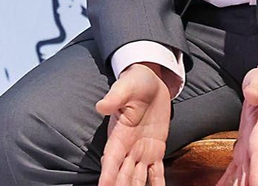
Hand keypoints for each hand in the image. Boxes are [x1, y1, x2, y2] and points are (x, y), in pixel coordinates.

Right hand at [95, 62, 172, 185]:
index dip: (108, 175)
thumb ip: (114, 98)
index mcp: (119, 134)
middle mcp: (128, 147)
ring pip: (137, 178)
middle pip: (123, 174)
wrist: (151, 82)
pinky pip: (156, 172)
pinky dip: (156, 184)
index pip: (112, 159)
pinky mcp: (156, 151)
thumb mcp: (125, 86)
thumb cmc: (135, 82)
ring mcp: (142, 151)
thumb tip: (101, 106)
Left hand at [219, 67, 257, 185]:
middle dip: (246, 185)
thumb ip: (256, 88)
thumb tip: (251, 94)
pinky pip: (235, 166)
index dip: (255, 172)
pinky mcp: (243, 144)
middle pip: (250, 170)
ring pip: (243, 172)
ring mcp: (250, 145)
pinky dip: (229, 179)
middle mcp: (256, 142)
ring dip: (237, 185)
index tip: (253, 185)